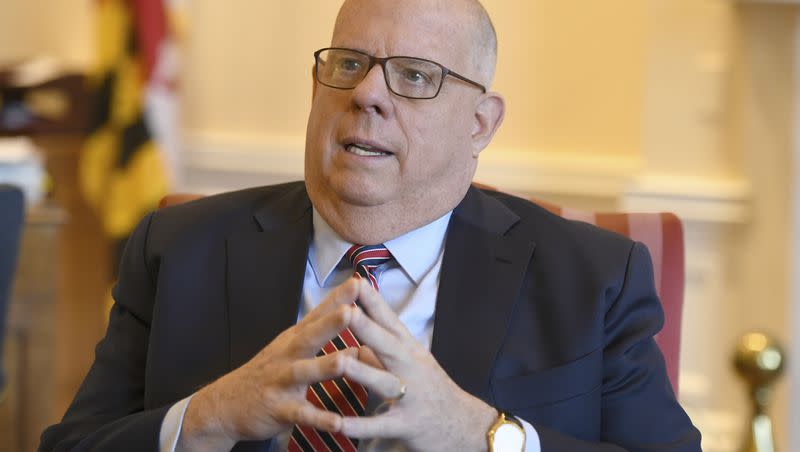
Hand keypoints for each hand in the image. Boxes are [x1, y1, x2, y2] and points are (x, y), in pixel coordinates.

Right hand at [177, 278, 368, 450]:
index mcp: (294, 339)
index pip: (318, 314)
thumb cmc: (268, 373)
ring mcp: (282, 381)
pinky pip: (301, 414)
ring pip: (304, 372)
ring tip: (346, 361)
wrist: (225, 404)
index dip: (337, 298)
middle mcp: (288, 355)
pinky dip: (319, 418)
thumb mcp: (290, 348)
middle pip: (310, 336)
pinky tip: (338, 422)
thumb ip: (320, 334)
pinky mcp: (279, 409)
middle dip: (331, 323)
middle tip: (352, 311)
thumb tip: (355, 321)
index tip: (358, 282)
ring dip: (325, 366)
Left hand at [340, 279, 497, 451]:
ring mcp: (410, 396)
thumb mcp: (409, 364)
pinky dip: (360, 426)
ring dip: (363, 372)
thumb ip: (379, 352)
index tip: (356, 281)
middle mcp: (411, 369)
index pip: (390, 321)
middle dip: (367, 327)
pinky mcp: (406, 425)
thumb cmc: (431, 390)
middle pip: (388, 344)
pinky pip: (380, 426)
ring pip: (385, 382)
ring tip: (341, 361)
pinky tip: (339, 425)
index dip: (374, 302)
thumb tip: (353, 336)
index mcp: (409, 351)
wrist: (464, 425)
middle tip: (347, 310)